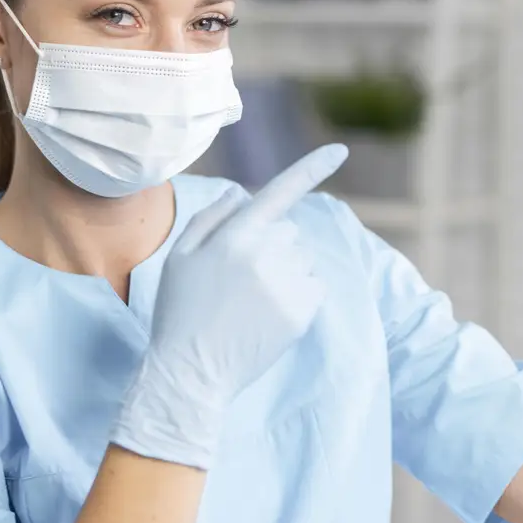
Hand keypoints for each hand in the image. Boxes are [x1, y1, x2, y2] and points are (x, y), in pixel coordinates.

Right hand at [110, 144, 347, 468]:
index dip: (312, 168)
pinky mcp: (303, 312)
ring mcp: (288, 285)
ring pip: (302, 259)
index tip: (342, 149)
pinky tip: (267, 314)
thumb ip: (212, 218)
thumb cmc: (180, 312)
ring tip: (250, 301)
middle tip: (237, 279)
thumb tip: (244, 194)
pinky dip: (298, 293)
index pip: (279, 192)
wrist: (191, 373)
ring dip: (285, 270)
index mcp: (235, 237)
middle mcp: (267, 255)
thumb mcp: (180, 257)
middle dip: (271, 244)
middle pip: (287, 231)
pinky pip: (314, 285)